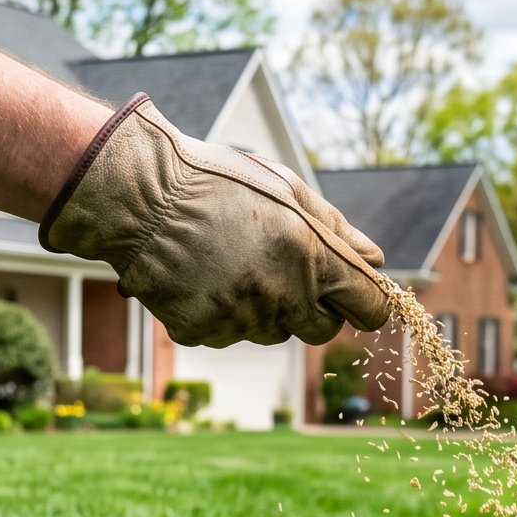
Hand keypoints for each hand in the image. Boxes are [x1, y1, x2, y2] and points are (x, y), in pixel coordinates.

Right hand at [40, 98, 390, 345]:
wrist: (140, 198)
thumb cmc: (218, 182)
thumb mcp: (286, 189)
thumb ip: (337, 229)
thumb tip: (376, 260)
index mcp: (312, 256)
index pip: (369, 308)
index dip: (365, 302)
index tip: (351, 294)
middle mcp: (281, 295)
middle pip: (322, 330)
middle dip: (314, 308)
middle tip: (285, 270)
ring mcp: (240, 319)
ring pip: (273, 331)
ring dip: (267, 308)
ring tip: (234, 262)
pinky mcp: (203, 333)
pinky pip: (229, 333)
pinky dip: (223, 312)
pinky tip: (204, 276)